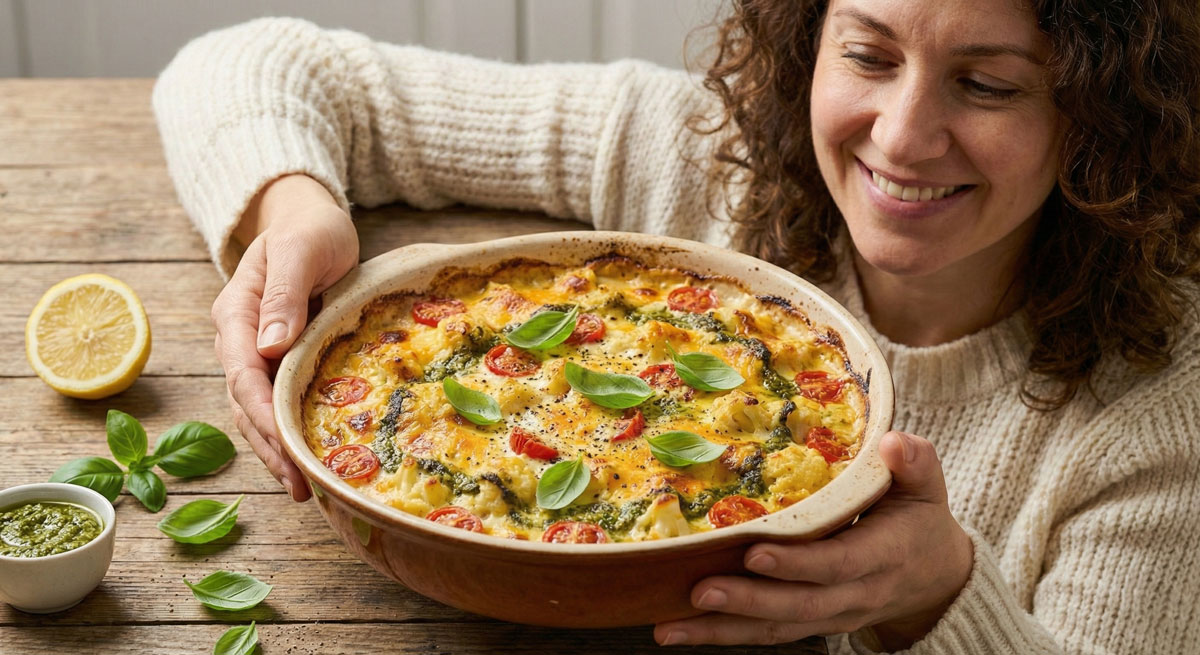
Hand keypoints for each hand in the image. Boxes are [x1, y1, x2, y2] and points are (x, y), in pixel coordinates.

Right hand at [211, 174, 358, 500]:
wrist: (308, 219)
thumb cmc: (309, 229)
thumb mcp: (300, 251)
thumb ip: (284, 295)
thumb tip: (270, 346)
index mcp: (236, 314)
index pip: (243, 373)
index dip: (263, 413)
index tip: (285, 444)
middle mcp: (240, 339)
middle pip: (247, 403)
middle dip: (270, 446)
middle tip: (299, 486)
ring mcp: (258, 352)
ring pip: (259, 411)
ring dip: (278, 449)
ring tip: (304, 488)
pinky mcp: (281, 360)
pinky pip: (280, 401)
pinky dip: (290, 431)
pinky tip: (309, 459)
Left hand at [654, 431, 973, 648]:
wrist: (936, 577)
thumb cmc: (919, 519)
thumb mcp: (925, 487)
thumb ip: (915, 462)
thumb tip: (894, 444)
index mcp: (883, 556)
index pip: (837, 564)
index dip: (797, 564)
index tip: (755, 553)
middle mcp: (855, 594)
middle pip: (798, 605)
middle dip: (748, 601)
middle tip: (700, 590)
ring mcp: (832, 615)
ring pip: (776, 629)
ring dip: (722, 631)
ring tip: (670, 626)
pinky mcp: (812, 624)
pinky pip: (766, 635)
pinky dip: (723, 636)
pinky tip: (678, 631)